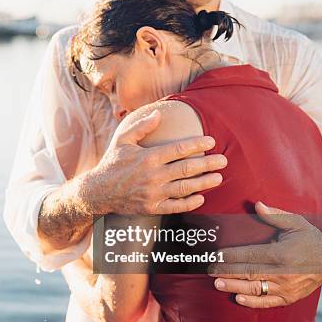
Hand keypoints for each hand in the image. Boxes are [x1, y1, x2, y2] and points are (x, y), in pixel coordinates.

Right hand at [84, 109, 226, 215]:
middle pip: (187, 168)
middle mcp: (153, 175)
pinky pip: (175, 206)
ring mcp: (153, 193)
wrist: (98, 191)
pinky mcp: (152, 207)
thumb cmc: (112, 162)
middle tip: (223, 161)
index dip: (197, 144)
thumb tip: (158, 114)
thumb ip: (141, 126)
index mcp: (148, 157)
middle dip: (208, 164)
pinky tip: (201, 197)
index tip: (211, 141)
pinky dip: (189, 203)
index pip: (179, 149)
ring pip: (185, 188)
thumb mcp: (122, 140)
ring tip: (218, 178)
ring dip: (204, 183)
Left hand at [208, 202, 321, 307]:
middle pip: (249, 273)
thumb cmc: (310, 239)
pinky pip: (268, 302)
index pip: (250, 255)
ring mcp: (286, 287)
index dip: (231, 256)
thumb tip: (256, 204)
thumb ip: (274, 215)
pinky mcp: (289, 297)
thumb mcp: (295, 223)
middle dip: (227, 271)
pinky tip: (238, 298)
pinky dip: (253, 302)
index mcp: (281, 254)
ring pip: (255, 288)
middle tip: (209, 270)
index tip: (216, 255)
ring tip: (218, 284)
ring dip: (234, 287)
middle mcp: (283, 273)